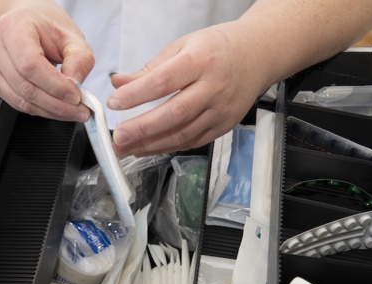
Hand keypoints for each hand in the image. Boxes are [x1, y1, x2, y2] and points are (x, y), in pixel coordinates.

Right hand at [0, 0, 93, 121]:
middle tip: (80, 110)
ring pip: (21, 100)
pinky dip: (40, 110)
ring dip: (50, 111)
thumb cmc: (45, 26)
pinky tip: (56, 109)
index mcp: (13, 28)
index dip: (55, 85)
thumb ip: (79, 59)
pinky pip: (18, 104)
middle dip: (56, 104)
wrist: (26, 22)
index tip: (76, 95)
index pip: (30, 65)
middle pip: (25, 87)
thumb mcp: (71, 36)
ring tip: (72, 111)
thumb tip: (76, 86)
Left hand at [107, 23, 268, 156]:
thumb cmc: (216, 49)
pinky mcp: (223, 126)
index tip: (114, 103)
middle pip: (173, 113)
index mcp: (199, 61)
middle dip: (142, 129)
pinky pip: (192, 142)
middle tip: (118, 137)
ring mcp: (220, 110)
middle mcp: (212, 87)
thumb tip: (118, 84)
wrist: (257, 56)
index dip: (136, 95)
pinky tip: (147, 149)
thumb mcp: (182, 47)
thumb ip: (149, 69)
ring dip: (151, 145)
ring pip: (182, 134)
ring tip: (125, 148)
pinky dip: (168, 147)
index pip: (163, 82)